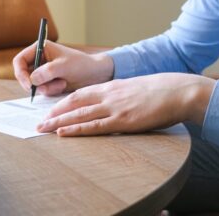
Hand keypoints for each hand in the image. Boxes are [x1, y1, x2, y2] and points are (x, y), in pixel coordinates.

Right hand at [12, 41, 113, 95]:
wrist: (95, 74)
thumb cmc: (81, 64)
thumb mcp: (64, 66)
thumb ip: (47, 71)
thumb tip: (32, 79)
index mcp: (41, 48)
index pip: (20, 60)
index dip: (21, 73)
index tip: (29, 84)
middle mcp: (39, 60)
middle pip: (23, 74)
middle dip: (34, 83)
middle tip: (44, 88)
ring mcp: (43, 72)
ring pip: (33, 84)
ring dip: (47, 87)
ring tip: (62, 83)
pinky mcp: (48, 82)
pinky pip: (42, 90)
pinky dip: (51, 90)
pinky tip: (63, 85)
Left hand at [37, 73, 215, 135]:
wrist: (178, 91)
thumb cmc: (162, 91)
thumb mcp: (137, 88)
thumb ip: (123, 95)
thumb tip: (116, 103)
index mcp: (113, 86)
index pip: (82, 93)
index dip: (64, 102)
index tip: (52, 109)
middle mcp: (110, 94)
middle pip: (75, 102)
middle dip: (55, 112)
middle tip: (40, 122)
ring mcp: (115, 107)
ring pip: (80, 114)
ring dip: (59, 122)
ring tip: (43, 129)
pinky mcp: (123, 120)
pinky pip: (94, 126)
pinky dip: (76, 130)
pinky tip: (63, 133)